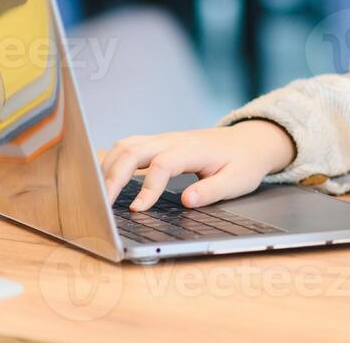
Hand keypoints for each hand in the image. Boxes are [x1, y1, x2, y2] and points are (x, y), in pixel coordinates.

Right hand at [100, 120, 296, 210]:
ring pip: (126, 145)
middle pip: (134, 149)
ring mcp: (163, 140)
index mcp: (192, 149)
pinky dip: (113, 161)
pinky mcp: (158, 144)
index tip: (138, 210)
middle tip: (102, 205)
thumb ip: (212, 191)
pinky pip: (128, 146)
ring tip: (99, 196)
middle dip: (113, 176)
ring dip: (109, 167)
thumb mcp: (237, 181)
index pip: (162, 164)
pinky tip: (106, 180)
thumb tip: (186, 201)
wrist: (249, 141)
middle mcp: (173, 140)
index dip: (148, 188)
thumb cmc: (243, 162)